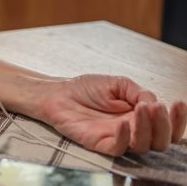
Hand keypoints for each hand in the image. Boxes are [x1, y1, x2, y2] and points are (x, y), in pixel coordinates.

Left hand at [37, 75, 185, 155]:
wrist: (58, 92)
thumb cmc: (86, 88)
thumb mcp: (118, 84)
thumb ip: (139, 92)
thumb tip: (155, 103)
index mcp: (140, 116)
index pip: (166, 126)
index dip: (177, 119)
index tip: (178, 103)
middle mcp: (133, 130)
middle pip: (160, 141)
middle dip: (164, 125)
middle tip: (156, 107)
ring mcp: (117, 138)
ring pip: (143, 146)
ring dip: (146, 128)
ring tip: (140, 109)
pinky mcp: (100, 144)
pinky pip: (119, 148)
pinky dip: (125, 137)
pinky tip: (123, 122)